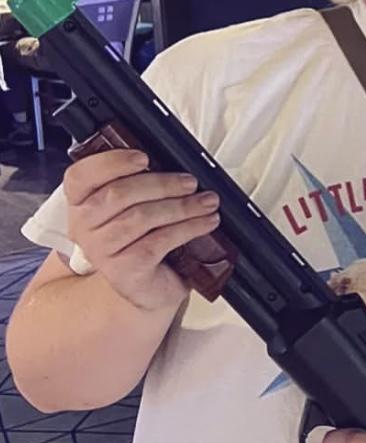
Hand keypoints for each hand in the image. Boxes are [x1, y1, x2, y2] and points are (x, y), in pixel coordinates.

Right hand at [65, 149, 220, 312]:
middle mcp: (83, 227)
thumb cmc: (145, 236)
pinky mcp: (123, 272)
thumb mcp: (139, 204)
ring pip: (140, 217)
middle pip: (117, 194)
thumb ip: (144, 181)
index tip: (144, 157)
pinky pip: (158, 241)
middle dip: (162, 184)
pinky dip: (188, 227)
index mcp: (81, 202)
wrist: (149, 285)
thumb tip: (175, 159)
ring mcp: (101, 251)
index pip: (80, 176)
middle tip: (191, 182)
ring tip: (208, 202)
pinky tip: (207, 222)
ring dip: (181, 206)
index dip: (111, 162)